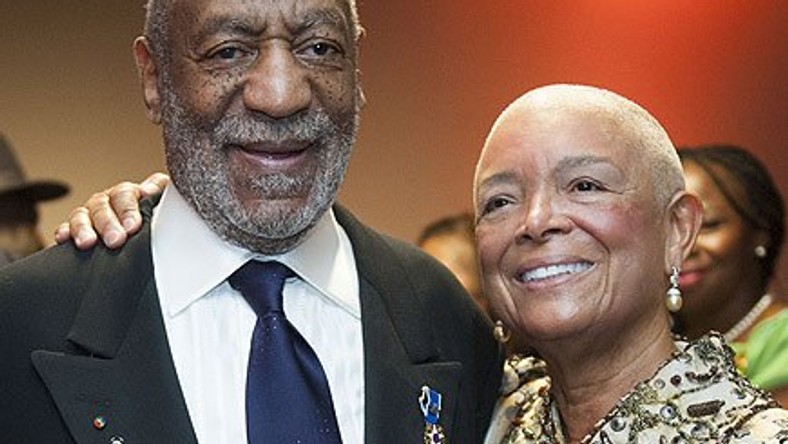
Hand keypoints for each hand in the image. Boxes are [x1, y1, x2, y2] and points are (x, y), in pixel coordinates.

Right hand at [55, 172, 169, 249]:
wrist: (150, 232)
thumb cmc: (159, 217)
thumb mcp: (165, 202)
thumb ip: (160, 193)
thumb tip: (149, 190)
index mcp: (130, 193)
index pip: (125, 196)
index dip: (128, 210)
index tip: (133, 227)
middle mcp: (108, 200)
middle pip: (102, 206)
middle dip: (108, 224)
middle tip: (116, 240)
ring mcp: (92, 214)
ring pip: (81, 215)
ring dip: (83, 229)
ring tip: (87, 243)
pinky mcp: (79, 229)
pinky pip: (66, 227)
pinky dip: (64, 231)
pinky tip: (63, 239)